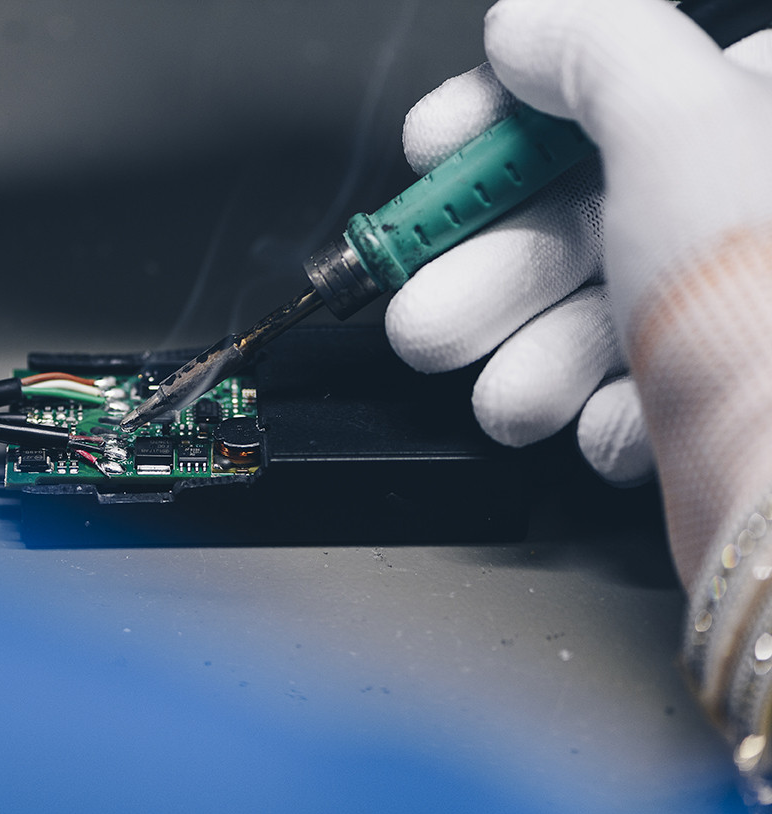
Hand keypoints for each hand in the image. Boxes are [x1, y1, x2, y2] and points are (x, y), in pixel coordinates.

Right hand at [385, 4, 771, 488]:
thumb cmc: (767, 298)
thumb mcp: (675, 117)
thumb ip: (590, 45)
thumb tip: (524, 27)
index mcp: (751, 117)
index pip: (600, 84)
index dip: (498, 114)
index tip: (437, 146)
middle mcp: (739, 209)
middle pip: (573, 210)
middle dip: (487, 267)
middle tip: (431, 304)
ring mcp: (726, 309)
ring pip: (587, 313)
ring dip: (528, 354)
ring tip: (514, 392)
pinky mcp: (710, 403)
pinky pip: (622, 393)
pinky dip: (600, 413)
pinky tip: (619, 418)